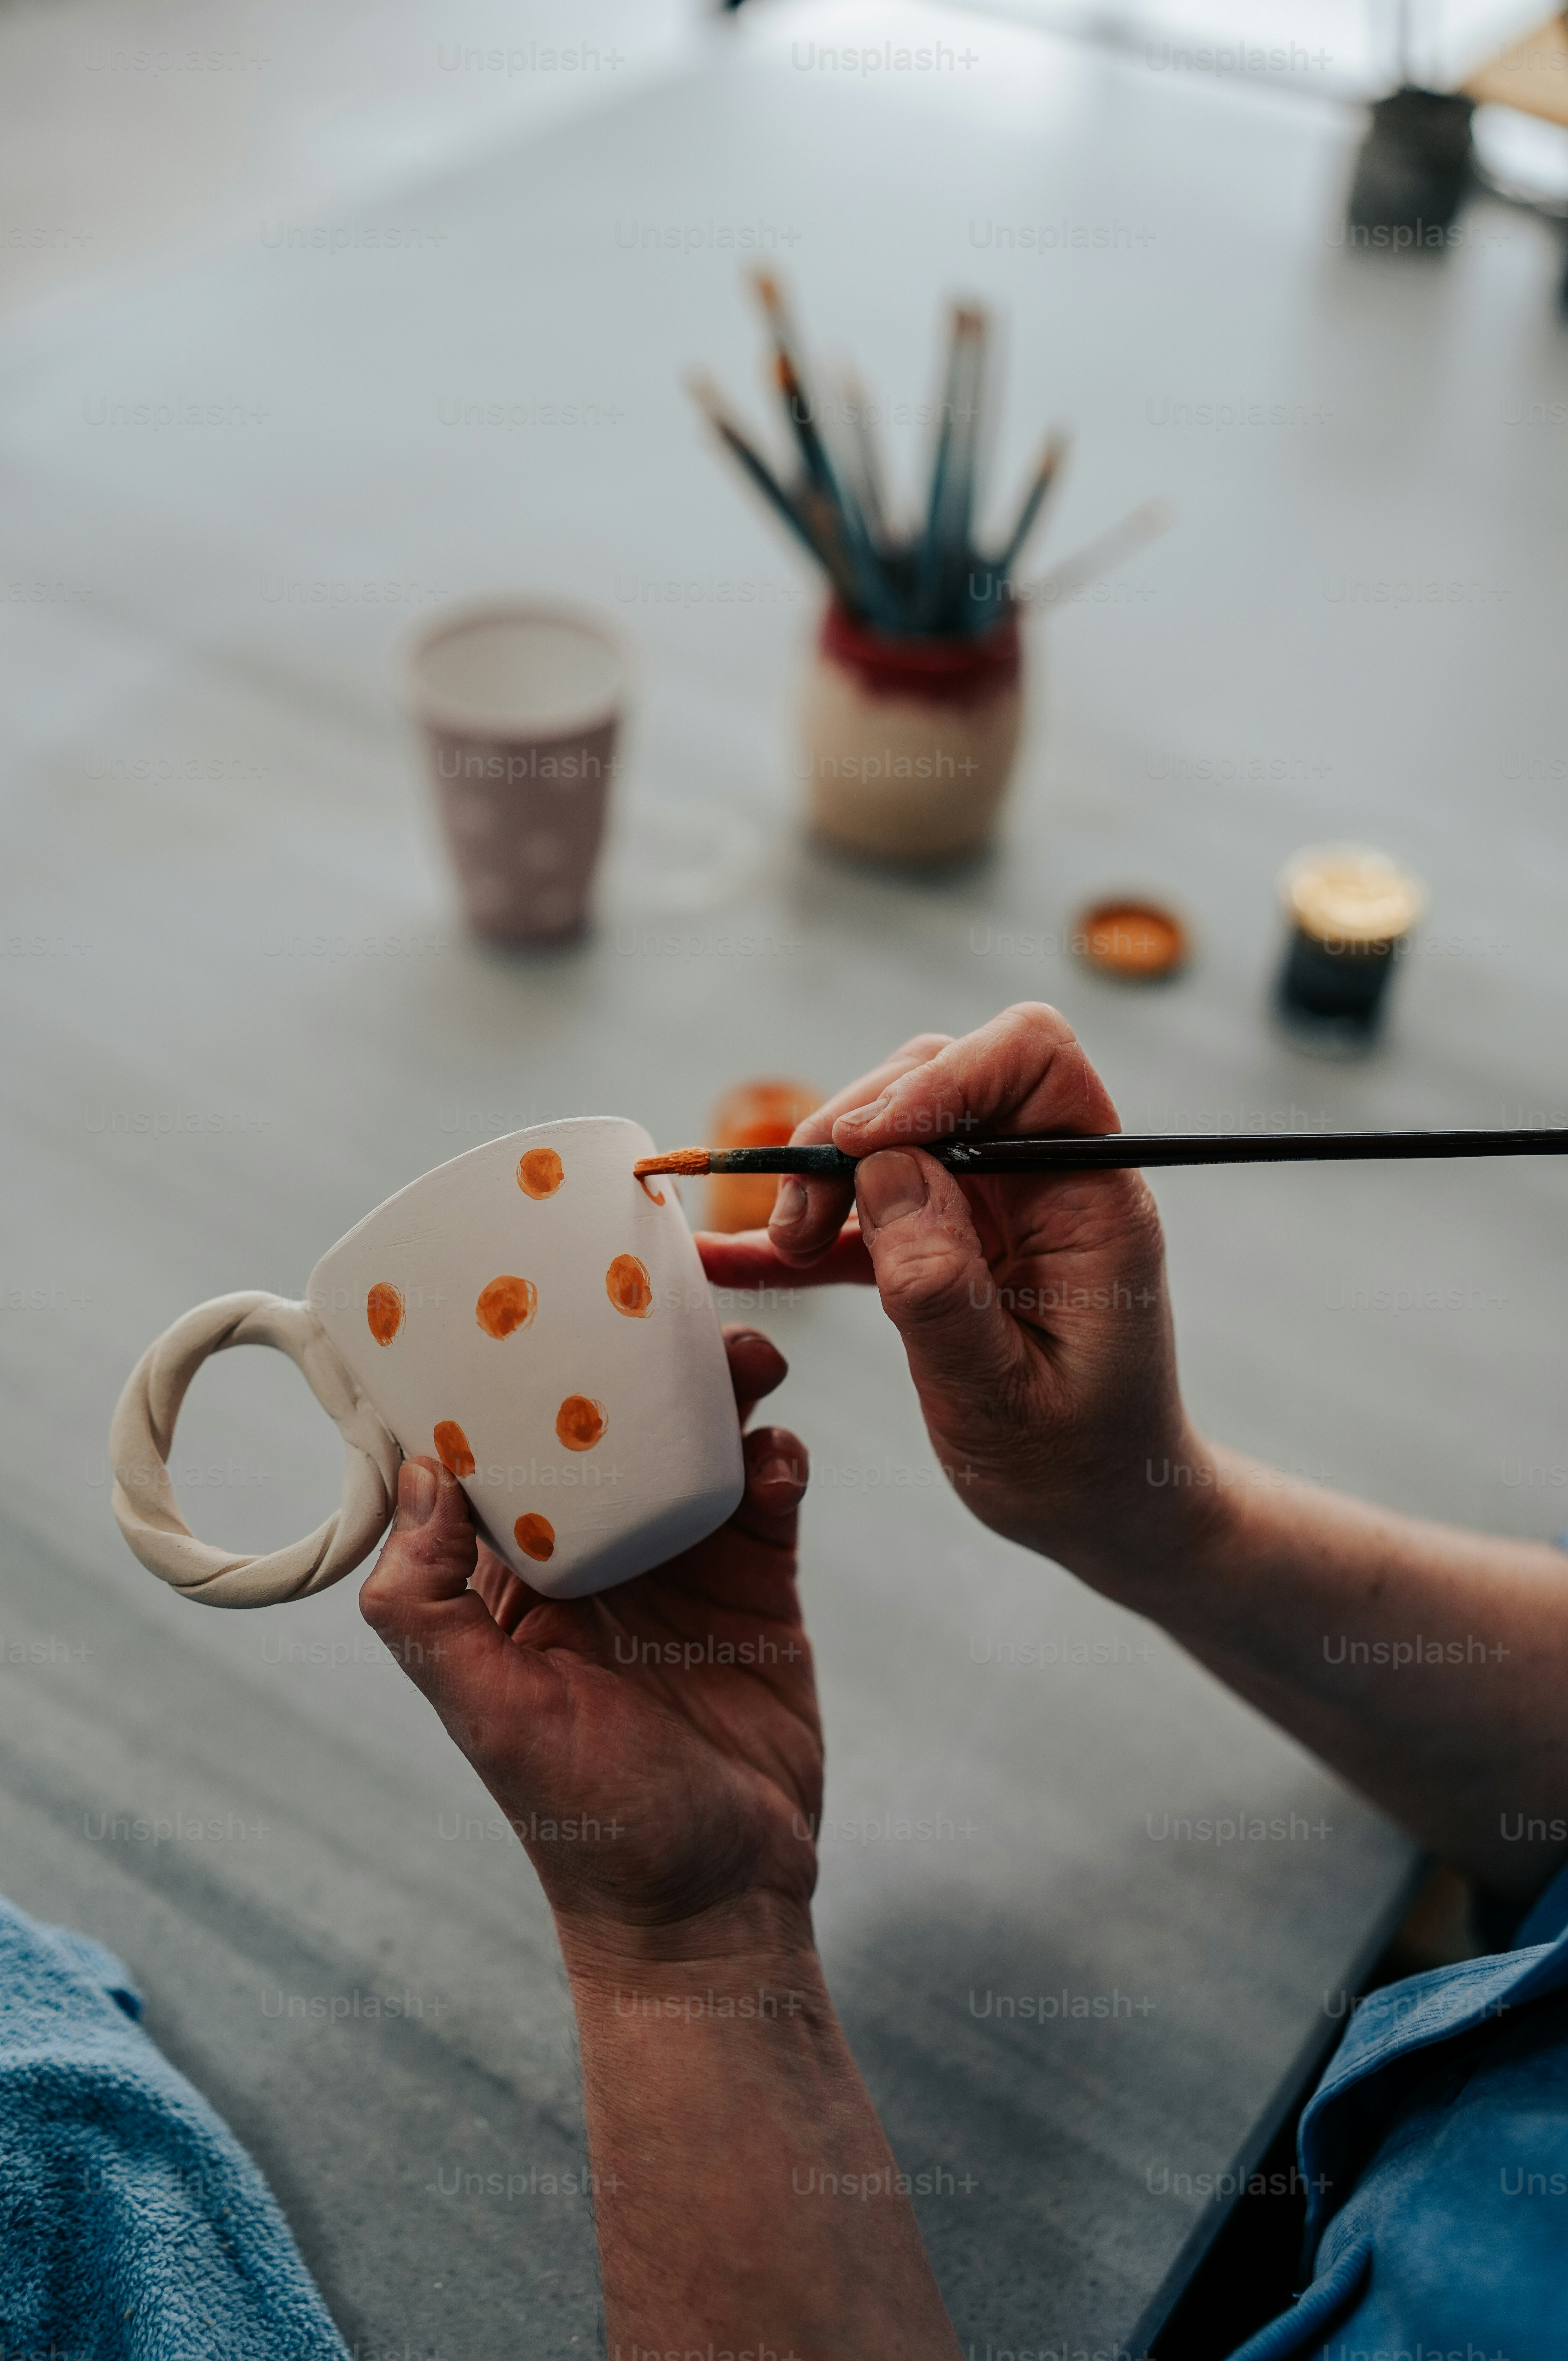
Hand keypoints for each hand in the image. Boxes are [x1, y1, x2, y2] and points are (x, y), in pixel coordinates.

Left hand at [359, 1329, 820, 1969]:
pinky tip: (778, 1454)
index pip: (496, 1458)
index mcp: (514, 1582)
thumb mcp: (488, 1718)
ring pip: (692, 1444)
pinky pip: (766, 1492)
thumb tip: (418, 1474)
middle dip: (629, 1364)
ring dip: (715, 1390)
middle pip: (606, 1429)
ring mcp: (681, 1565)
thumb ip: (426, 1607)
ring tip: (742, 1358)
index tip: (514, 1306)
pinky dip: (775, 1457)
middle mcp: (595, 1560)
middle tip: (662, 1311)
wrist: (715, 1901)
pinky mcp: (756, 1583)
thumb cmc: (588, 1822)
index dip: (499, 1383)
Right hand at [698, 1006, 1213, 1586]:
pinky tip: (737, 1259)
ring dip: (824, 1174)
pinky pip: (869, 1206)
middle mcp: (1045, 1180)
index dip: (940, 1077)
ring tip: (784, 1248)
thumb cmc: (1077, 1466)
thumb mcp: (1003, 1399)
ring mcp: (994, 1206)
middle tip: (800, 1225)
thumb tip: (885, 1171)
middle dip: (854, 1130)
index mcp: (1090, 1197)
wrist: (1105, 1511)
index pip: (1030, 1057)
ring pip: (895, 1130)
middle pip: (940, 1078)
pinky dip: (807, 1228)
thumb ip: (944, 1288)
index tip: (860, 1146)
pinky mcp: (947, 1243)